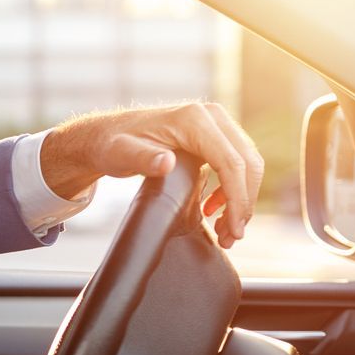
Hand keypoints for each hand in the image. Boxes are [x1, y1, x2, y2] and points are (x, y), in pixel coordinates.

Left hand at [39, 102, 264, 248]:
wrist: (107, 135)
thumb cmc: (113, 145)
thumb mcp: (121, 154)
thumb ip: (141, 159)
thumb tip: (166, 163)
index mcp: (194, 120)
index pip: (231, 162)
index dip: (238, 198)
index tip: (234, 230)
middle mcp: (211, 117)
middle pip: (246, 163)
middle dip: (243, 203)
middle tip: (231, 237)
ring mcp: (215, 124)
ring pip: (246, 164)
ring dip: (241, 200)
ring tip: (225, 231)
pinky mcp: (213, 136)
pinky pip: (235, 164)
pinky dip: (232, 190)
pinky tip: (213, 210)